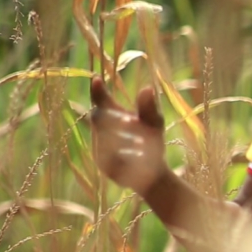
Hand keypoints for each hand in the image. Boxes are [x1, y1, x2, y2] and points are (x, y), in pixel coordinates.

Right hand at [90, 76, 168, 195]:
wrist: (154, 171)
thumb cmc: (152, 140)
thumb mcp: (154, 123)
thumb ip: (149, 108)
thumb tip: (148, 88)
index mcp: (113, 116)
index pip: (100, 102)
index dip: (96, 92)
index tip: (97, 79)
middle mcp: (102, 132)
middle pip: (100, 119)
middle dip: (115, 119)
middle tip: (131, 122)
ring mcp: (100, 150)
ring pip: (104, 140)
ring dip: (123, 139)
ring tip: (142, 142)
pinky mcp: (106, 167)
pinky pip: (111, 160)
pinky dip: (127, 156)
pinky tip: (140, 157)